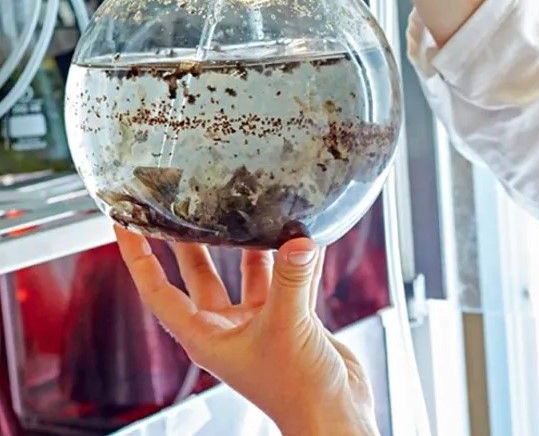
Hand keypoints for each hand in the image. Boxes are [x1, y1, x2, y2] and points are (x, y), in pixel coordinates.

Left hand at [114, 227, 378, 435]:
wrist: (332, 413)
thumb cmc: (295, 391)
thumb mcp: (287, 328)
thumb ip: (291, 281)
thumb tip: (297, 242)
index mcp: (205, 336)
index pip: (158, 290)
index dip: (139, 256)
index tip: (127, 225)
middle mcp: (227, 327)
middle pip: (199, 275)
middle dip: (191, 241)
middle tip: (184, 204)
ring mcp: (259, 323)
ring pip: (245, 273)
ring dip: (247, 244)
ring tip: (245, 208)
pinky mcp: (290, 320)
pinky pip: (286, 279)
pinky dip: (292, 259)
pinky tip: (301, 237)